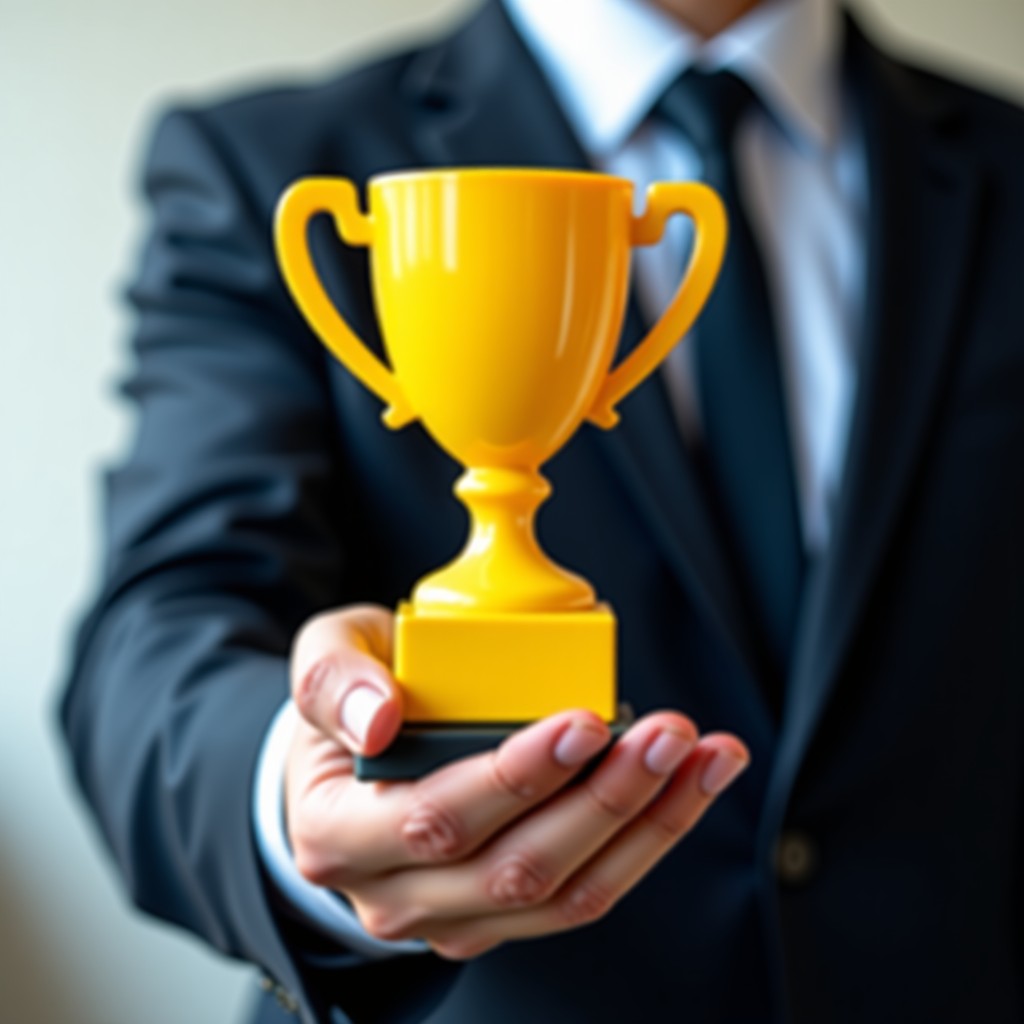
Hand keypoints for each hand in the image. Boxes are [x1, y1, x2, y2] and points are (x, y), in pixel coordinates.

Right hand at [285, 604, 749, 959]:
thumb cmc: (345, 705)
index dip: (516, 778)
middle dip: (605, 799)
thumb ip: (331, 677)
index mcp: (337, 833)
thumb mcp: (322, 659)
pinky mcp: (502, 916)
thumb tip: (377, 716)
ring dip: (646, 825)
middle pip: (516, 869)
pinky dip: (646, 839)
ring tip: (698, 757)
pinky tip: (688, 783)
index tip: (583, 722)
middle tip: (666, 734)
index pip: (436, 819)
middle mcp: (394, 893)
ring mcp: (452, 916)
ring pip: (565, 893)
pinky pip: (584, 892)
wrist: (345, 768)